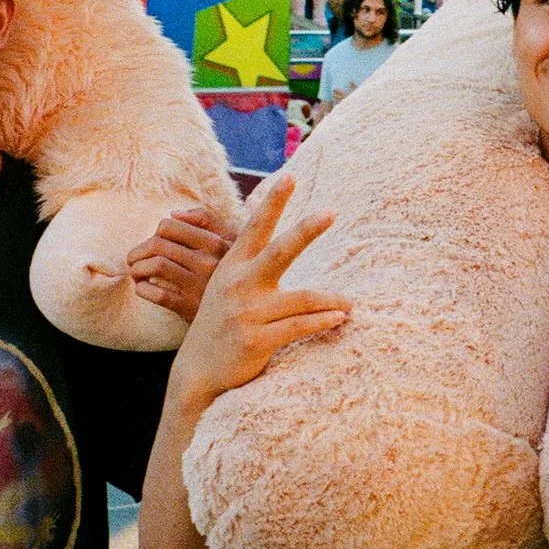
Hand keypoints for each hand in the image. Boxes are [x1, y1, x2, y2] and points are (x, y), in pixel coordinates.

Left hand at [128, 206, 234, 322]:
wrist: (243, 309)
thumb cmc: (230, 270)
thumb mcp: (230, 240)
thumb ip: (206, 219)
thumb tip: (173, 214)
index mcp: (216, 242)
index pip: (169, 226)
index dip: (154, 234)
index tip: (154, 244)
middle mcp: (209, 262)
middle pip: (157, 245)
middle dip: (138, 251)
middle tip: (134, 259)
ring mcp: (199, 286)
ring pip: (155, 266)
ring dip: (137, 268)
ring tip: (136, 273)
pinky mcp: (190, 308)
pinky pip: (158, 294)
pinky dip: (143, 289)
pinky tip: (143, 288)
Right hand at [172, 177, 346, 408]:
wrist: (198, 372)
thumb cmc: (221, 324)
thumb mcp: (225, 286)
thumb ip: (247, 260)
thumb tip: (269, 224)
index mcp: (232, 267)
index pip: (255, 228)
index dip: (272, 202)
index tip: (289, 176)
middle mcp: (238, 285)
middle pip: (278, 252)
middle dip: (305, 230)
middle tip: (330, 212)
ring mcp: (246, 313)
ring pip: (301, 298)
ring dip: (331, 300)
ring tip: (350, 302)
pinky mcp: (255, 340)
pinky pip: (299, 326)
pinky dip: (322, 321)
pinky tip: (339, 317)